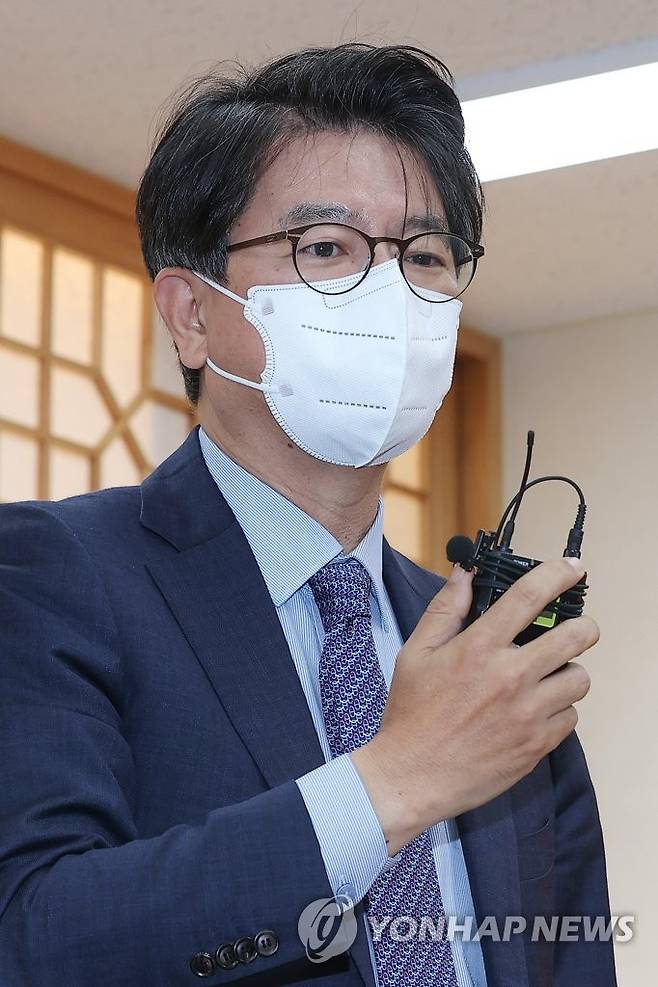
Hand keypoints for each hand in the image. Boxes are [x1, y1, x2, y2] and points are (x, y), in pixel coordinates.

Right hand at [351, 558, 597, 855]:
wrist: (412, 777)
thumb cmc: (412, 714)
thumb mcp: (416, 653)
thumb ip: (446, 610)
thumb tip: (465, 573)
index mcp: (479, 647)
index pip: (530, 597)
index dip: (558, 575)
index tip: (572, 568)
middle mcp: (510, 676)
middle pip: (575, 636)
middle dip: (583, 626)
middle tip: (576, 629)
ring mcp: (527, 713)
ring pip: (580, 679)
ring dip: (569, 672)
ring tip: (549, 676)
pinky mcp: (536, 745)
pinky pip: (570, 717)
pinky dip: (559, 710)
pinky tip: (535, 710)